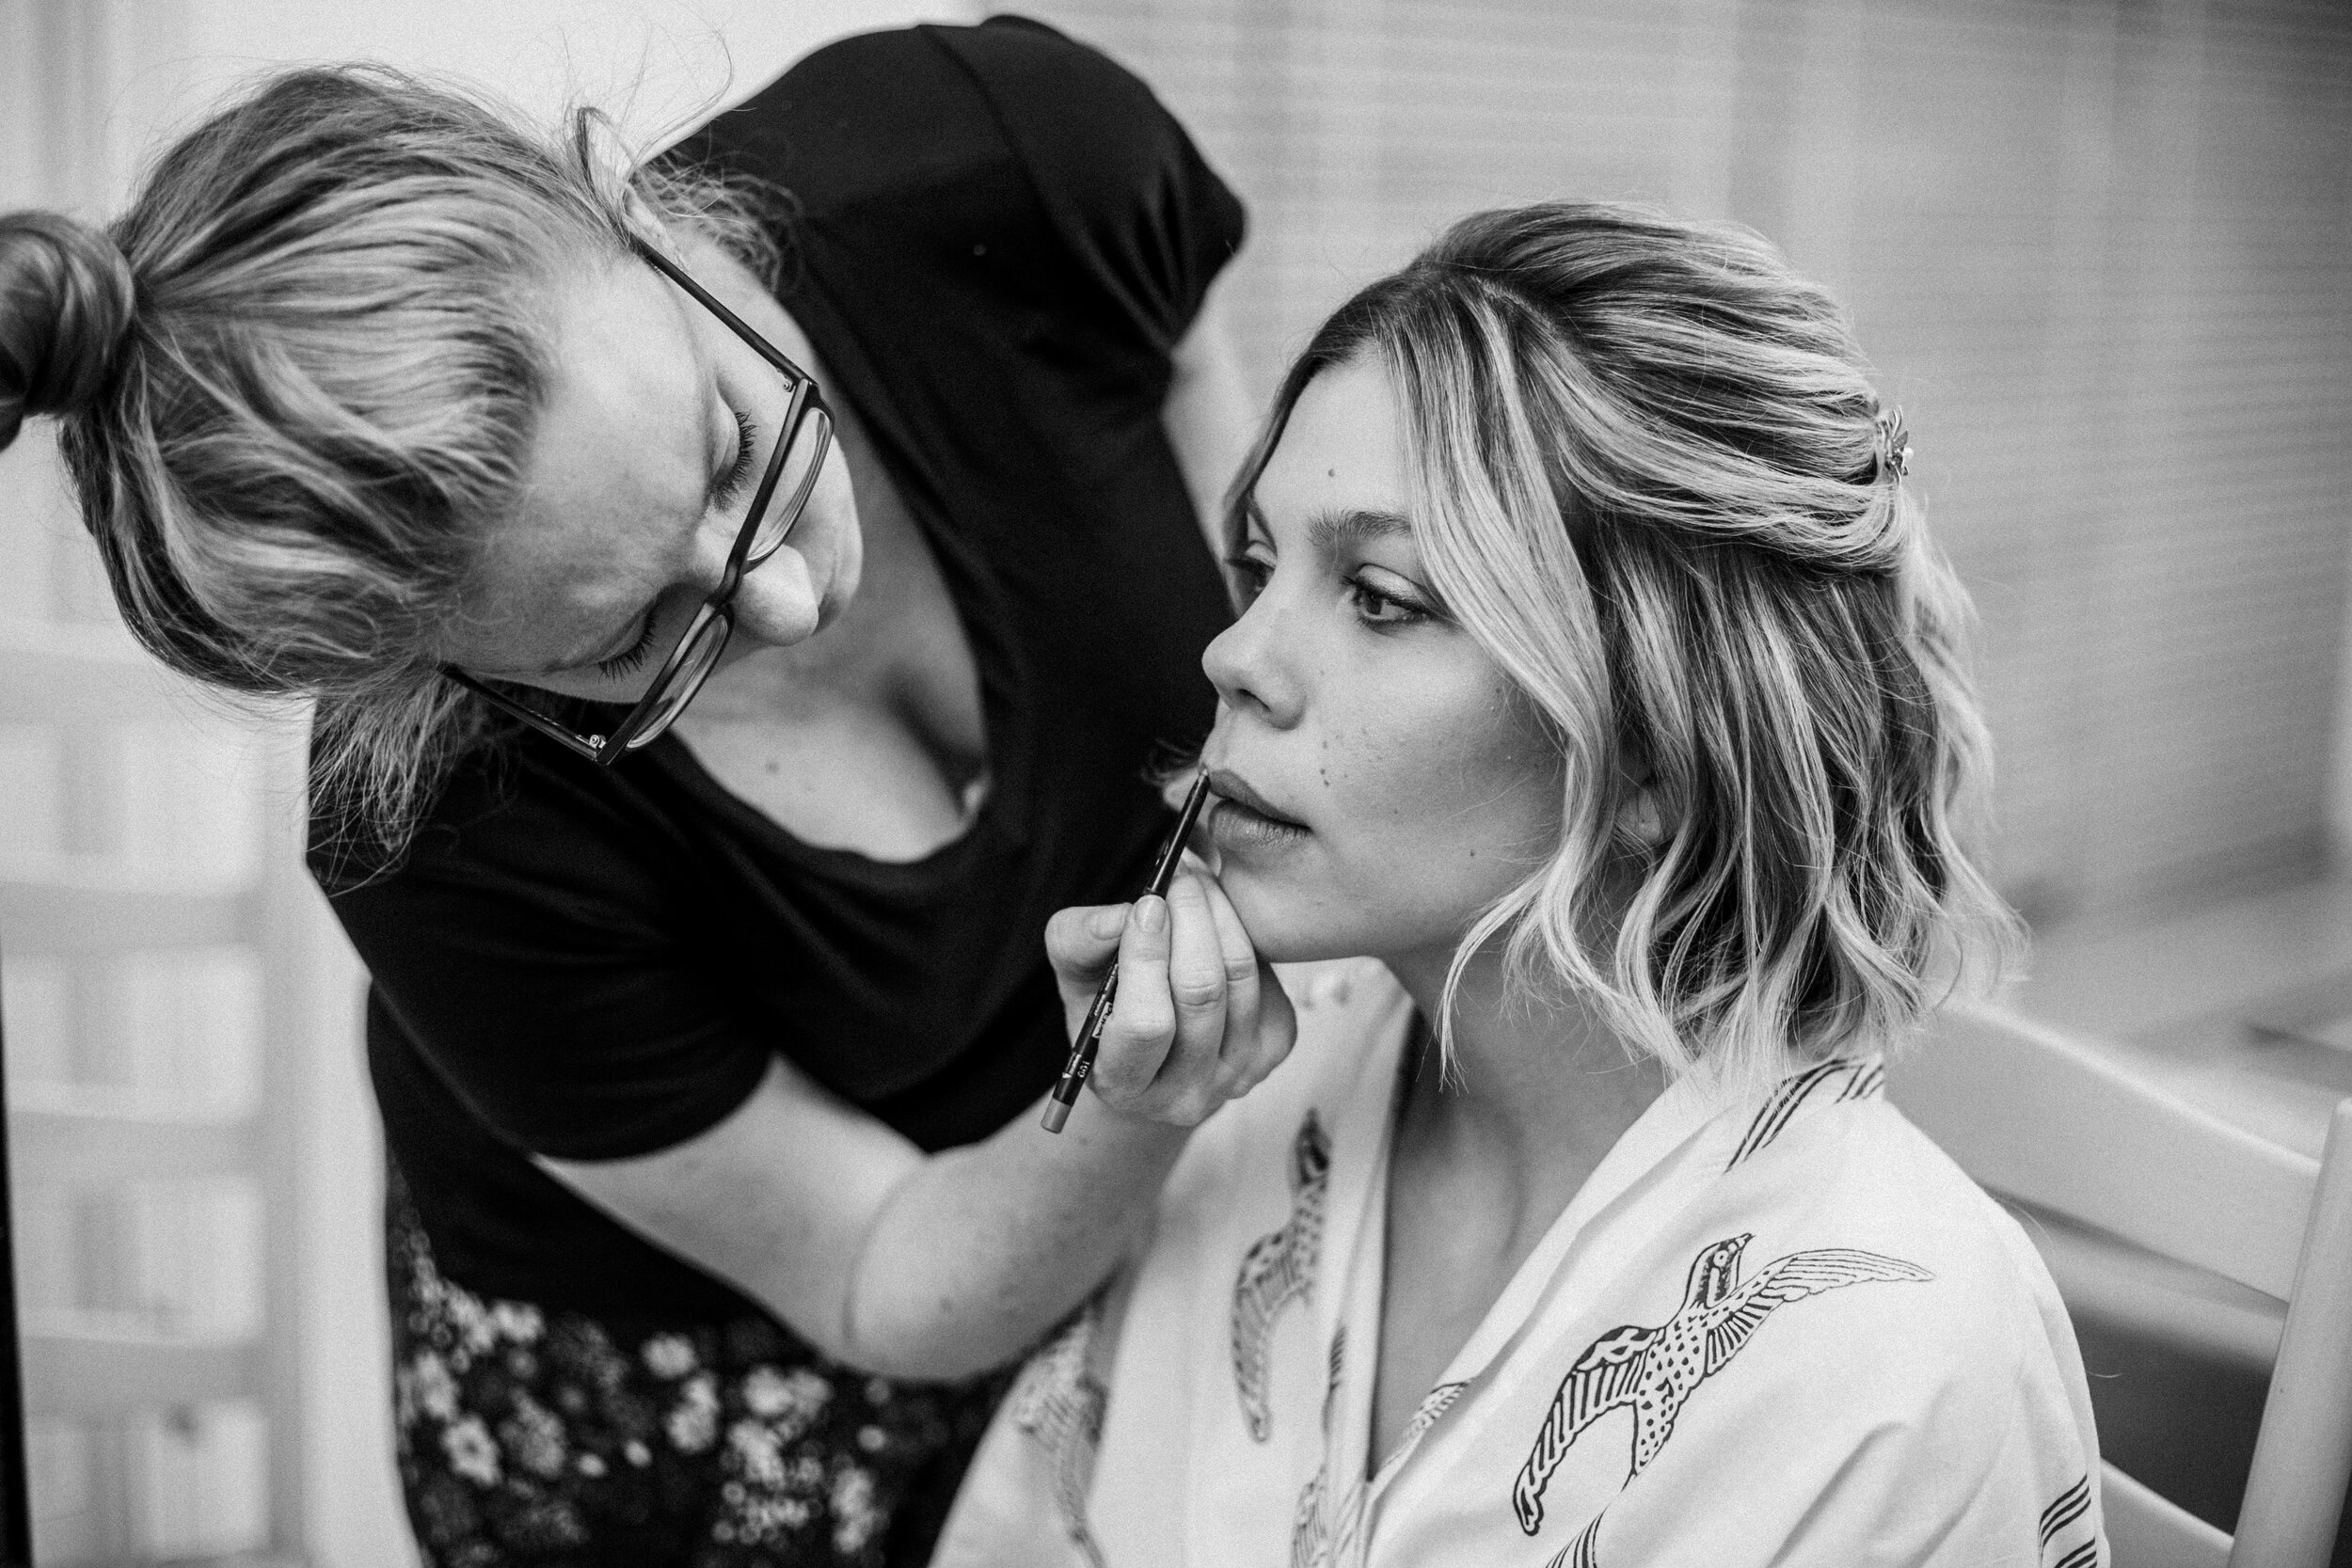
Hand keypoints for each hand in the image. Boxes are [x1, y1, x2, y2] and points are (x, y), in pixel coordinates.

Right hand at [1044, 860, 1297, 1126]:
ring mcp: (1237, 1075)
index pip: (1145, 1025)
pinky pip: (1267, 981)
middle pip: (1201, 996)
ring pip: (1240, 981)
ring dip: (1221, 917)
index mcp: (1123, 1083)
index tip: (1147, 903)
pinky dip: (1243, 938)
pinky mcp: (1274, 1047)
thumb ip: (1078, 942)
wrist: (1159, 1054)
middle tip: (1180, 873)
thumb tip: (1123, 914)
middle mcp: (1185, 1095)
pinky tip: (1219, 918)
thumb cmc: (1107, 1008)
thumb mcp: (1074, 978)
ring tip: (1200, 880)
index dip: (1147, 959)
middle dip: (1191, 922)